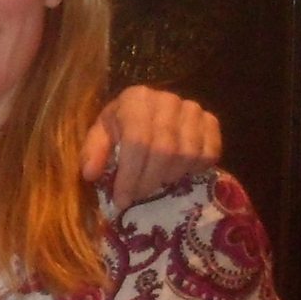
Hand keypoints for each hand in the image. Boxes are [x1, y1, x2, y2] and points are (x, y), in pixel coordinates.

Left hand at [81, 85, 220, 209]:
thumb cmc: (119, 126)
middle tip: (138, 196)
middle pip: (165, 151)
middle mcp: (167, 100)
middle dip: (149, 181)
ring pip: (188, 155)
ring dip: (170, 177)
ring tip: (155, 180)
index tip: (122, 200)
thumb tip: (90, 173)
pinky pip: (210, 153)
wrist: (146, 111)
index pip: (137, 141)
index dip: (130, 176)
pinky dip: (194, 170)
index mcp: (136, 99)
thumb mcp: (100, 135)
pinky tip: (178, 171)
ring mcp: (192, 109)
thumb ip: (93, 152)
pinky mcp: (210, 120)